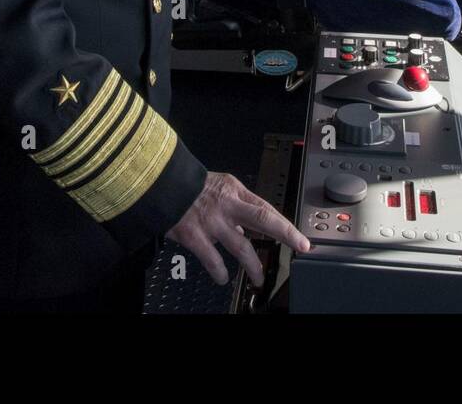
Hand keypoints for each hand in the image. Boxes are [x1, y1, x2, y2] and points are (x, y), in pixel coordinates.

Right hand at [166, 172, 310, 285]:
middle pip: (263, 219)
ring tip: (258, 278)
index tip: (300, 238)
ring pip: (240, 247)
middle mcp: (228, 206)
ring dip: (252, 266)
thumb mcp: (221, 187)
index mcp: (235, 192)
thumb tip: (249, 227)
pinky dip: (219, 272)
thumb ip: (236, 206)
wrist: (161, 184)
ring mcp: (212, 221)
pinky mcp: (194, 235)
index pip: (267, 209)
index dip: (286, 225)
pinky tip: (222, 277)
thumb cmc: (191, 186)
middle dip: (285, 233)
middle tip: (300, 247)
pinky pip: (212, 259)